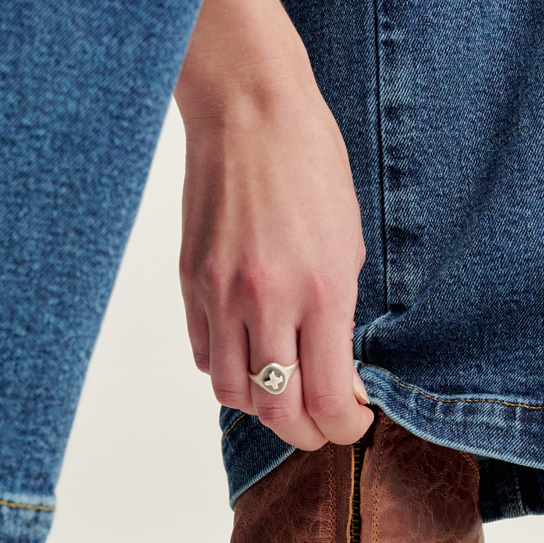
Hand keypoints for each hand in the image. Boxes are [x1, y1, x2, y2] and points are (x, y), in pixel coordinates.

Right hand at [175, 0, 372, 450]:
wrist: (248, 111)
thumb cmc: (309, 164)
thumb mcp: (347, 242)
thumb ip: (338, 313)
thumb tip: (336, 370)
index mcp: (320, 291)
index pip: (328, 399)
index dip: (344, 428)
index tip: (354, 422)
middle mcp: (266, 302)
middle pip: (278, 411)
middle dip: (307, 432)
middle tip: (323, 426)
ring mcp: (220, 296)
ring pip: (233, 393)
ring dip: (262, 405)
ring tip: (285, 391)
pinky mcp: (189, 284)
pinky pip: (204, 355)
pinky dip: (228, 369)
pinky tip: (249, 352)